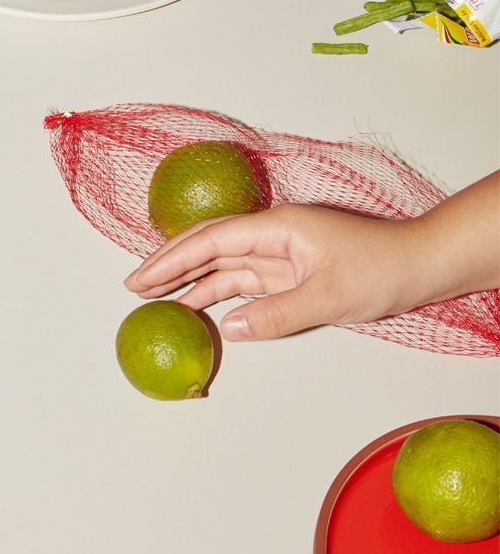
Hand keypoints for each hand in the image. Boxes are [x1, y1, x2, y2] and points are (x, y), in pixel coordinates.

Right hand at [125, 204, 430, 340]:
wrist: (421, 264)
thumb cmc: (381, 269)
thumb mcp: (329, 297)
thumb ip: (276, 313)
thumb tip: (228, 326)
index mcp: (277, 228)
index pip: (212, 240)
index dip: (173, 258)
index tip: (142, 276)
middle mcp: (273, 236)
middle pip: (209, 246)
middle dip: (169, 264)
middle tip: (133, 285)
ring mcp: (281, 254)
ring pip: (223, 264)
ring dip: (190, 279)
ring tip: (154, 297)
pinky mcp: (291, 272)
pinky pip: (244, 280)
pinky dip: (218, 292)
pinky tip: (198, 307)